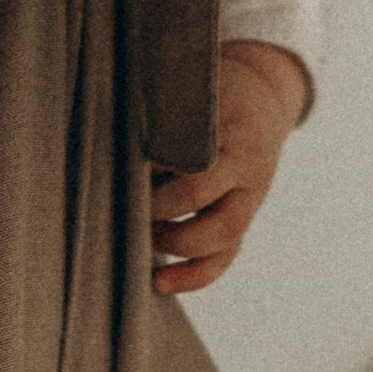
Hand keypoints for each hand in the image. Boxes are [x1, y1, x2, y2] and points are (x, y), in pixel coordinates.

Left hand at [149, 39, 305, 293]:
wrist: (264, 97)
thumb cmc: (213, 90)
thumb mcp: (193, 89)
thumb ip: (163, 114)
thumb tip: (108, 145)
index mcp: (234, 132)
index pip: (196, 162)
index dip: (158, 174)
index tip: (126, 174)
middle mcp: (247, 168)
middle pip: (206, 204)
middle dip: (160, 213)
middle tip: (127, 209)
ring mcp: (250, 198)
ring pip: (222, 238)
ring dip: (175, 245)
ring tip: (139, 238)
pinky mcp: (244, 220)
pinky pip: (225, 258)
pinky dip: (193, 276)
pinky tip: (160, 282)